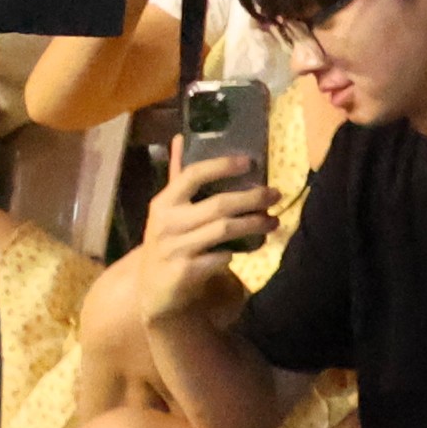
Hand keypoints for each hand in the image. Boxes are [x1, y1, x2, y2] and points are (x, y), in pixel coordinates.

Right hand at [121, 148, 279, 321]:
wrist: (150, 290)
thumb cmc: (167, 242)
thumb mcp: (168, 211)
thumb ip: (179, 177)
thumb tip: (181, 137)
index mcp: (164, 203)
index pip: (193, 175)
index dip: (222, 166)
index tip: (250, 162)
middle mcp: (166, 224)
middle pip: (219, 205)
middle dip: (253, 199)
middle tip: (276, 195)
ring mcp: (174, 250)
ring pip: (224, 230)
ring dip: (254, 224)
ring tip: (273, 221)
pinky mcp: (183, 273)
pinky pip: (220, 258)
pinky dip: (237, 251)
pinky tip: (249, 247)